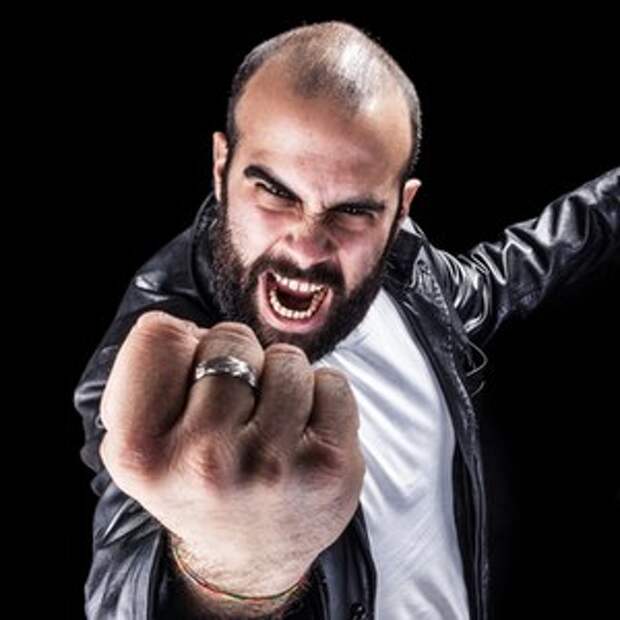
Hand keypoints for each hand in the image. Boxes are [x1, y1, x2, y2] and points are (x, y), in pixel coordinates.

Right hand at [99, 310, 365, 593]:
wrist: (248, 558)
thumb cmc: (197, 484)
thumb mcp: (140, 442)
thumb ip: (148, 373)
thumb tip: (190, 328)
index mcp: (140, 452)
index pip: (157, 333)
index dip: (181, 349)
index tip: (191, 385)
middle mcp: (204, 461)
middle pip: (229, 338)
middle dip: (236, 360)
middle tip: (235, 411)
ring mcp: (272, 464)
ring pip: (286, 358)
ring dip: (281, 380)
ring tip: (269, 425)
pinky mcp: (329, 467)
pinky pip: (332, 381)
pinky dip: (321, 397)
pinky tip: (304, 435)